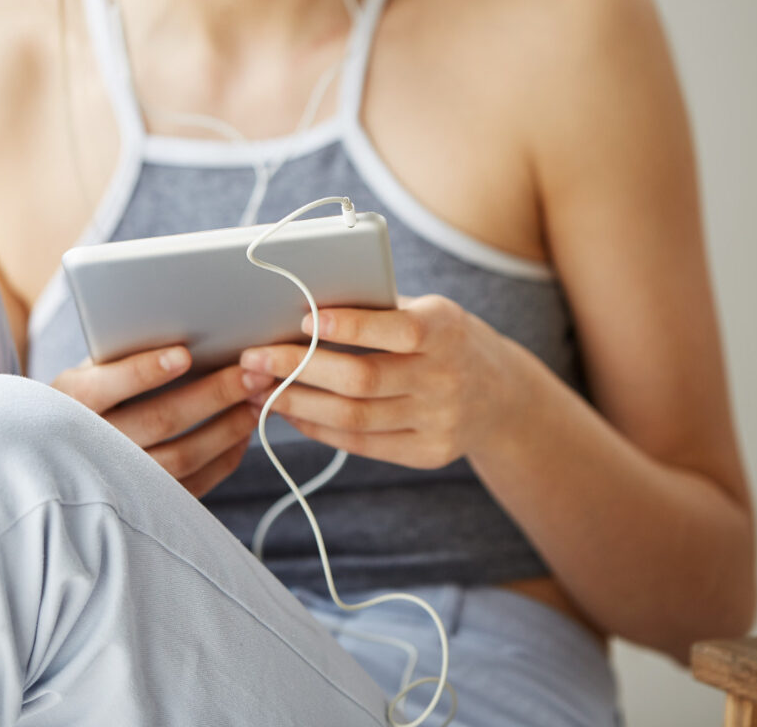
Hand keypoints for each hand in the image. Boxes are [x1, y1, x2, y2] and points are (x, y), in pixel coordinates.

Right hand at [52, 347, 261, 496]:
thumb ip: (126, 351)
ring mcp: (117, 480)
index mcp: (73, 400)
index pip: (109, 386)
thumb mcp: (94, 367)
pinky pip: (192, 485)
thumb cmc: (94, 392)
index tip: (184, 354)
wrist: (64, 451)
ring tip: (256, 401)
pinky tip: (243, 433)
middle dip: (213, 395)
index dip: (145, 371)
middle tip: (251, 374)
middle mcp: (91, 444)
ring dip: (227, 428)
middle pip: (160, 420)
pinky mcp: (144, 504)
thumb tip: (183, 326)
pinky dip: (224, 458)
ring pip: (182, 458)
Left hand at [238, 295, 522, 469]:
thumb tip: (302, 304)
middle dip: (299, 368)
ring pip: (354, 418)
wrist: (501, 395)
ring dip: (298, 403)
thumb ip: (379, 310)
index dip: (351, 326)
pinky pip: (362, 444)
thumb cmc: (445, 339)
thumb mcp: (429, 312)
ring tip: (259, 389)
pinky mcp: (428, 452)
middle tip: (254, 358)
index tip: (304, 317)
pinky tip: (292, 413)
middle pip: (363, 379)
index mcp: (447, 330)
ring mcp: (440, 421)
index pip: (398, 329)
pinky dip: (319, 429)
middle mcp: (447, 378)